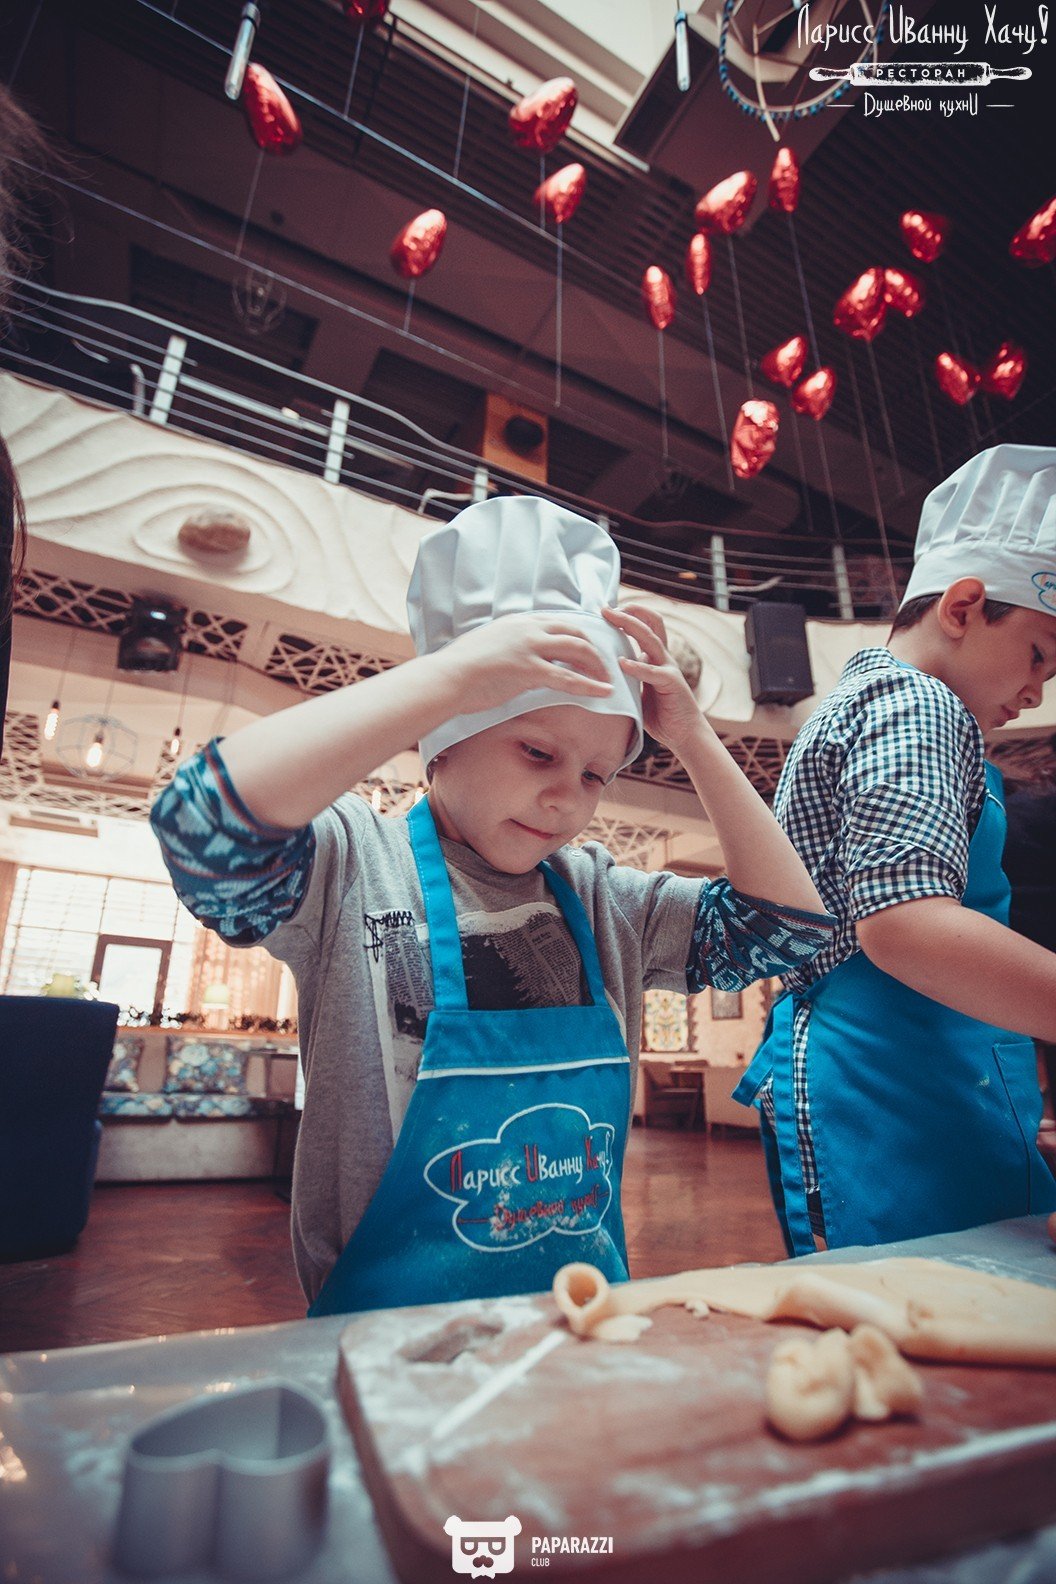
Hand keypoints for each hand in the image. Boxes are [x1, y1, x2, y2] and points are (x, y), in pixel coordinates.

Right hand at [433, 611, 613, 713]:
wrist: (446, 677)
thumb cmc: (460, 668)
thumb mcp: (488, 645)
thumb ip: (507, 645)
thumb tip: (514, 656)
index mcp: (519, 621)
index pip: (559, 623)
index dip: (578, 636)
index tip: (589, 649)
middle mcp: (528, 628)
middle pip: (576, 632)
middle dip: (595, 649)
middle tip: (604, 666)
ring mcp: (530, 647)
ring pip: (578, 650)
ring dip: (598, 666)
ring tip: (608, 680)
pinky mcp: (529, 670)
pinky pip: (569, 678)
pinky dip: (590, 686)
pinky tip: (604, 693)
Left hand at [602, 604, 703, 752]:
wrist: (684, 734)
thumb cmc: (660, 714)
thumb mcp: (637, 691)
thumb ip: (626, 678)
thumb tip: (600, 674)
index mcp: (656, 657)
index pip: (645, 626)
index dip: (628, 615)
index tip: (605, 611)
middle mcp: (664, 658)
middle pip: (650, 624)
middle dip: (629, 612)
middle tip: (605, 608)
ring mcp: (669, 668)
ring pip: (652, 639)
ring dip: (631, 626)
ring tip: (613, 619)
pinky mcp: (672, 683)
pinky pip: (653, 672)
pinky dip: (637, 666)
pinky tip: (621, 663)